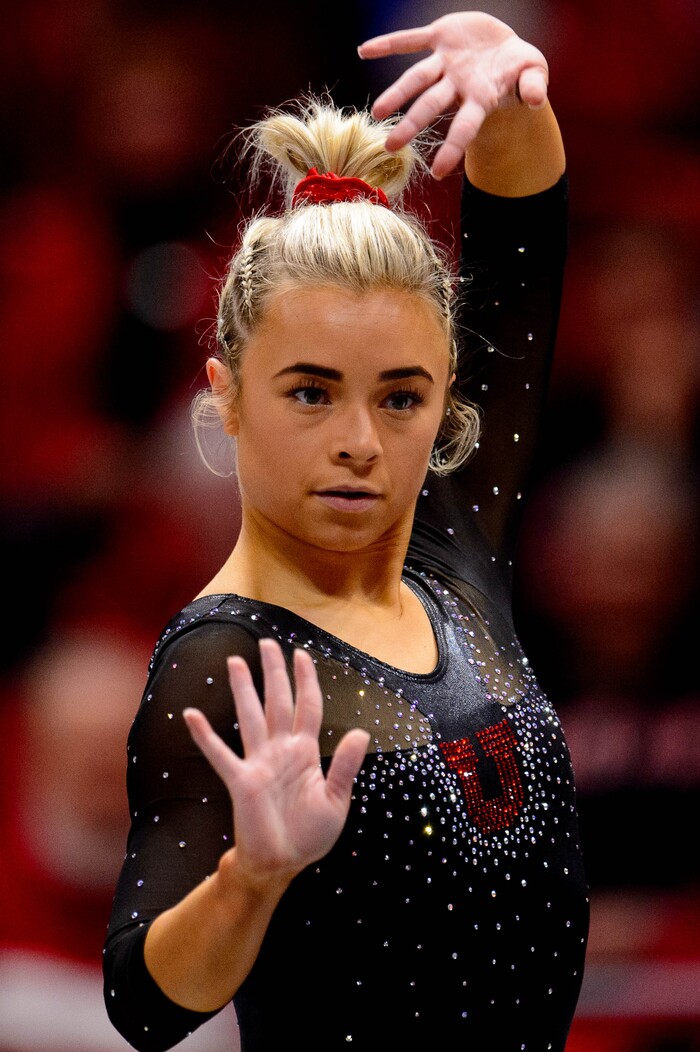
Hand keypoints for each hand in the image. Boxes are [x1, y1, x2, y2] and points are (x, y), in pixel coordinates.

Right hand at [183, 639, 369, 888]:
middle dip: (274, 673)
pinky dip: (206, 736)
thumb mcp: (336, 801)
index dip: (306, 681)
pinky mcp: (241, 781)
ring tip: (235, 662)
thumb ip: (345, 767)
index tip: (302, 654)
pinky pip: (221, 754)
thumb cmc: (309, 835)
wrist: (282, 864)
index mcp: (305, 753)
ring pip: (251, 717)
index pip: (307, 707)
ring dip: (243, 690)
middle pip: (277, 702)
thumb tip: (360, 732)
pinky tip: (191, 715)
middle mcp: (281, 750)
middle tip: (267, 643)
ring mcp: (259, 763)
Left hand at [358, 12, 548, 178]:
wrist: (507, 45)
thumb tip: (537, 101)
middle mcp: (457, 84)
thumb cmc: (520, 68)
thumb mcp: (535, 72)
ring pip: (416, 78)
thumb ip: (534, 85)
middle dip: (412, 125)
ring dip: (396, 93)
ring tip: (377, 112)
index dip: (452, 148)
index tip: (437, 173)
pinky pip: (409, 39)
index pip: (464, 127)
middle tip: (391, 147)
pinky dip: (388, 43)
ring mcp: (445, 62)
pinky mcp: (439, 36)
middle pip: (431, 105)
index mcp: (479, 97)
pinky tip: (363, 50)